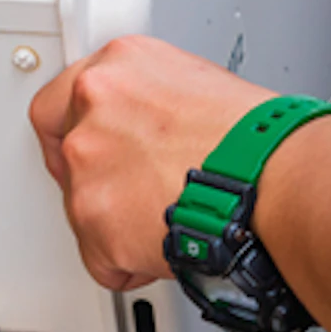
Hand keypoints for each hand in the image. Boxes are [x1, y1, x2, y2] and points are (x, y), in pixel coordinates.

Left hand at [29, 35, 272, 291]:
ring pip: (84, 211)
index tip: (82, 150)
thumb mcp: (200, 85)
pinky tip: (169, 244)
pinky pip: (101, 258)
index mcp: (117, 68)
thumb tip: (152, 125)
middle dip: (102, 182)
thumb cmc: (257, 139)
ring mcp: (88, 166)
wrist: (274, 180)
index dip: (72, 134)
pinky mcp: (96, 221)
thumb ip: (153, 101)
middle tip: (140, 194)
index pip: (56, 102)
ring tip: (174, 218)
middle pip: (68, 159)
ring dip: (120, 224)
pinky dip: (130, 263)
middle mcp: (92, 110)